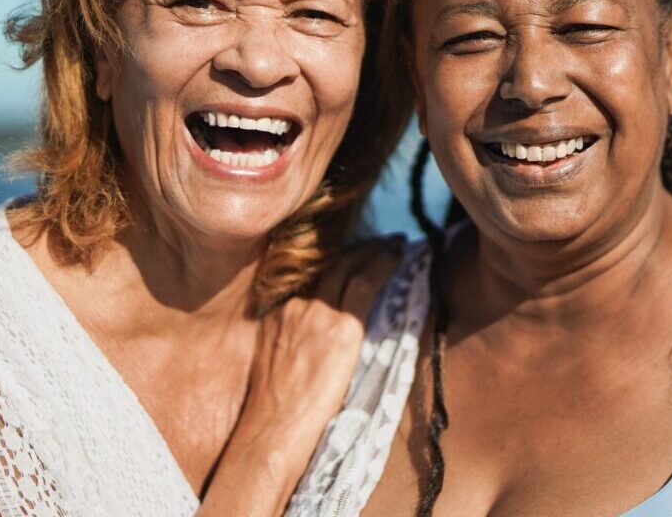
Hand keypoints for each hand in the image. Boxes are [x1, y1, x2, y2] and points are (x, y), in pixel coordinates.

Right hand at [199, 239, 400, 515]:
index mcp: (278, 312)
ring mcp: (319, 314)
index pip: (310, 275)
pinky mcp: (343, 329)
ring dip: (375, 250)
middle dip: (357, 249)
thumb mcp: (275, 360)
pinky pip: (367, 285)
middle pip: (330, 264)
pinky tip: (399, 258)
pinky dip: (384, 266)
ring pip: (350, 267)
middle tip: (380, 241)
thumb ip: (293, 336)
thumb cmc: (275, 410)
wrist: (272, 431)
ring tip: (394, 244)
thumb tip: (316, 336)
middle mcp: (296, 305)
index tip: (351, 254)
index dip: (335, 260)